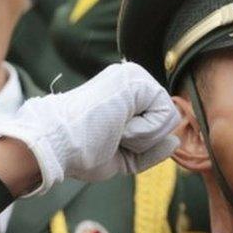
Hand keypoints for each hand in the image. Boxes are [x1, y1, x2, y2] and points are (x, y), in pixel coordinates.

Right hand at [0, 63, 180, 193]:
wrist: (57, 146)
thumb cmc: (81, 153)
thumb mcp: (123, 156)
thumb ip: (151, 150)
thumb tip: (176, 140)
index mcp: (127, 93)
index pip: (160, 122)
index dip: (143, 143)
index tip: (112, 141)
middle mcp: (132, 79)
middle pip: (168, 120)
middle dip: (145, 140)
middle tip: (113, 136)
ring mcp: (134, 76)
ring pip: (169, 118)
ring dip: (144, 137)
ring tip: (114, 130)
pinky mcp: (135, 79)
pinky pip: (166, 114)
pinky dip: (145, 131)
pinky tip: (119, 126)